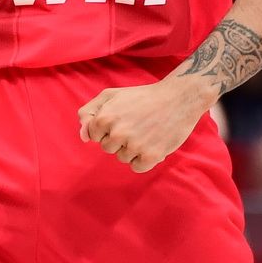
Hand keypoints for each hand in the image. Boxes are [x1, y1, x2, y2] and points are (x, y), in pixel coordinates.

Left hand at [77, 77, 211, 172]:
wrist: (178, 98)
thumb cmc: (142, 96)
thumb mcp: (112, 95)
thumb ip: (89, 112)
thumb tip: (83, 137)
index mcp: (105, 117)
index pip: (95, 136)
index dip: (108, 128)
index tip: (123, 118)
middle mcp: (118, 133)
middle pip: (108, 148)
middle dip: (119, 139)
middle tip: (136, 124)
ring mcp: (135, 146)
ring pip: (122, 158)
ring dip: (133, 149)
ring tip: (146, 132)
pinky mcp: (151, 156)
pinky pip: (137, 167)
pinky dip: (143, 159)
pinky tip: (152, 144)